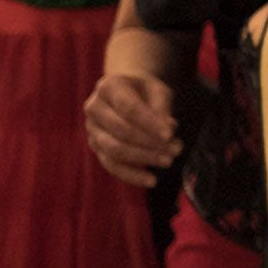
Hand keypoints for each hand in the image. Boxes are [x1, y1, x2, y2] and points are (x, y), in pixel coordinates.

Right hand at [82, 72, 179, 189]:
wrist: (127, 93)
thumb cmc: (145, 91)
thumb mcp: (158, 90)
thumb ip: (162, 108)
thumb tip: (168, 129)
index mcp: (109, 87)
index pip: (128, 107)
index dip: (149, 122)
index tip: (170, 134)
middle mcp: (94, 108)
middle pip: (121, 130)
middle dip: (150, 143)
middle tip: (176, 149)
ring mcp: (92, 129)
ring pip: (114, 150)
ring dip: (143, 158)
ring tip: (168, 161)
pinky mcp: (96, 147)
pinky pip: (111, 165)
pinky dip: (131, 175)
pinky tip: (151, 180)